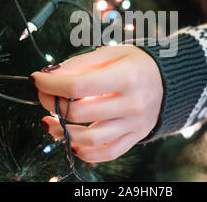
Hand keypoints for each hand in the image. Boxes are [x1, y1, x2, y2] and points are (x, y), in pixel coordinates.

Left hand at [30, 45, 163, 162]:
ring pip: (91, 138)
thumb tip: (51, 76)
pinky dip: (85, 152)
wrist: (169, 81)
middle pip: (80, 112)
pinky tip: (72, 141)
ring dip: (62, 132)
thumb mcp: (111, 53)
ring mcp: (134, 124)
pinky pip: (107, 153)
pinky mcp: (135, 137)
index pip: (78, 86)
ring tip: (49, 122)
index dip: (51, 84)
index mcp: (126, 76)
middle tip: (43, 95)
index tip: (37, 78)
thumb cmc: (135, 63)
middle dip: (52, 103)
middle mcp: (132, 103)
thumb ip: (81, 64)